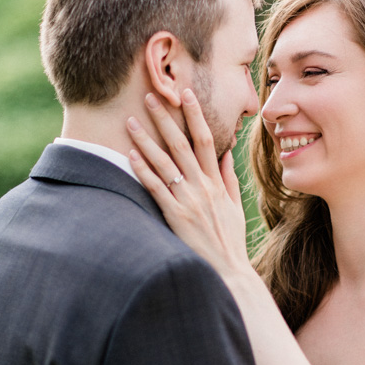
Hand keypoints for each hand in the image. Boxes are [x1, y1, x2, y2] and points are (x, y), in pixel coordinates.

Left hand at [127, 90, 249, 277]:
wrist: (228, 270)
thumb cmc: (230, 240)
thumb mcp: (235, 207)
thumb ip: (228, 179)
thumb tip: (224, 153)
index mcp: (216, 182)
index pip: (206, 140)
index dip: (196, 115)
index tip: (186, 95)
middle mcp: (202, 187)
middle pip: (181, 144)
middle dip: (165, 119)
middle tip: (150, 96)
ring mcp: (188, 200)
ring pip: (164, 163)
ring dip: (146, 140)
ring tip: (131, 121)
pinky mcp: (175, 216)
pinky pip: (156, 188)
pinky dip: (143, 171)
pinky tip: (130, 155)